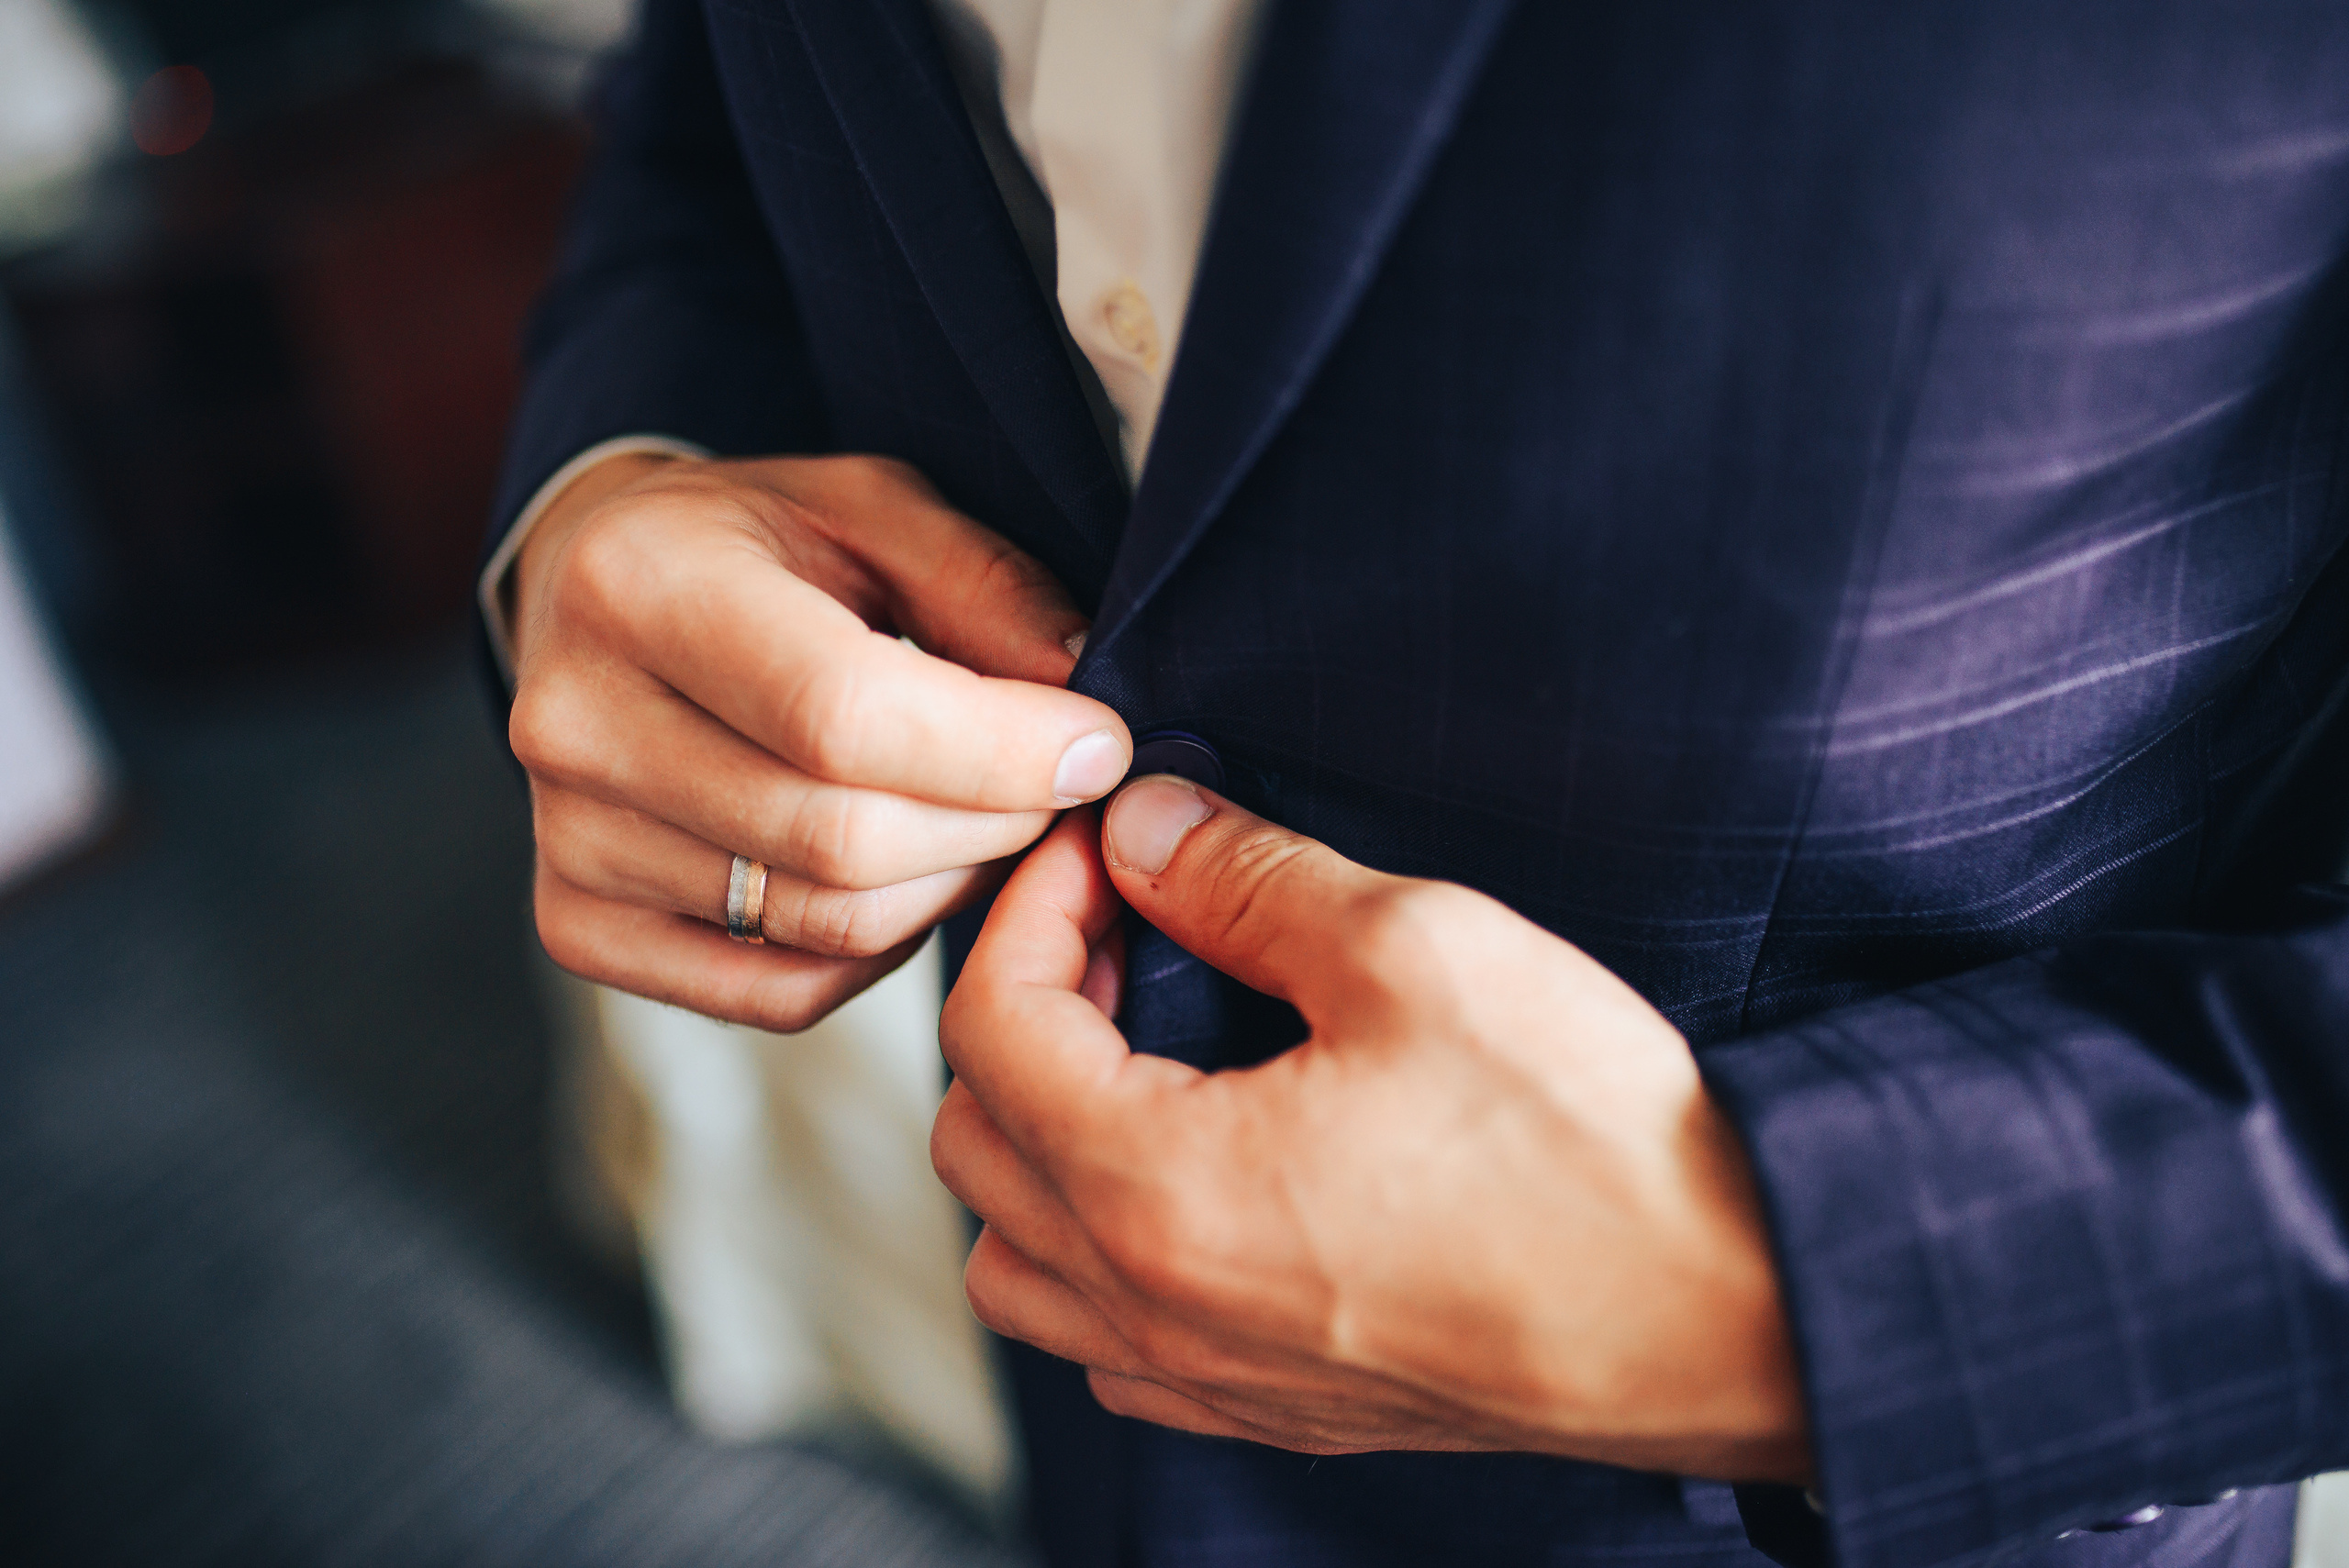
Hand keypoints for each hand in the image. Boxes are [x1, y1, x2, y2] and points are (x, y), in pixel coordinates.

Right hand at [507, 450, 1129, 1030]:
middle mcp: (575, 721)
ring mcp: (567, 838)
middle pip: (843, 838)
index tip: (1098, 747)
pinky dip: (877, 955)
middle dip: (995, 824)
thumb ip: (986, 590)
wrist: (595, 592)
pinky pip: (779, 992)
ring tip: (987, 821)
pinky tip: (905, 878)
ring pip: (826, 926)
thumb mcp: (877, 508)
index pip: (840, 714)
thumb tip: (1084, 715)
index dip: (999, 750)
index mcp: (638, 584)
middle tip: (1059, 787)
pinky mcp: (577, 924)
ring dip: (950, 886)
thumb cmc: (759, 543)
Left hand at [931, 780, 1811, 1482]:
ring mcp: (1208, 1378)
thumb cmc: (1585, 1139)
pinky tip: (1204, 1169)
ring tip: (1148, 1053)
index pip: (989, 1027)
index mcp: (1154, 1190)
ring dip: (1043, 1141)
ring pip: (1021, 1262)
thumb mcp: (1413, 950)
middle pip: (977, 1143)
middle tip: (1128, 932)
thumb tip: (1146, 832)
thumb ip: (1245, 879)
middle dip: (1025, 1010)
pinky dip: (1104, 1248)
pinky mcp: (1276, 1412)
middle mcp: (1150, 1309)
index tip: (1102, 847)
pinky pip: (1109, 1341)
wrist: (1731, 1314)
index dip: (1029, 907)